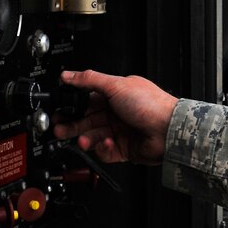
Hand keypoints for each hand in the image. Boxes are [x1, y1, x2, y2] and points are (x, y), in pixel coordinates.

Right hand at [53, 69, 174, 165]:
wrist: (168, 130)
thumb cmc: (150, 104)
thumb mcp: (116, 85)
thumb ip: (89, 80)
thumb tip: (68, 75)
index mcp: (115, 95)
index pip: (87, 100)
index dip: (72, 106)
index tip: (60, 110)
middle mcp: (116, 113)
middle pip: (87, 120)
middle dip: (72, 125)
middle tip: (59, 128)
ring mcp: (120, 131)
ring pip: (94, 137)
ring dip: (86, 138)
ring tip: (83, 140)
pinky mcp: (123, 149)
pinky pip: (105, 152)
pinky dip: (104, 149)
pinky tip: (107, 143)